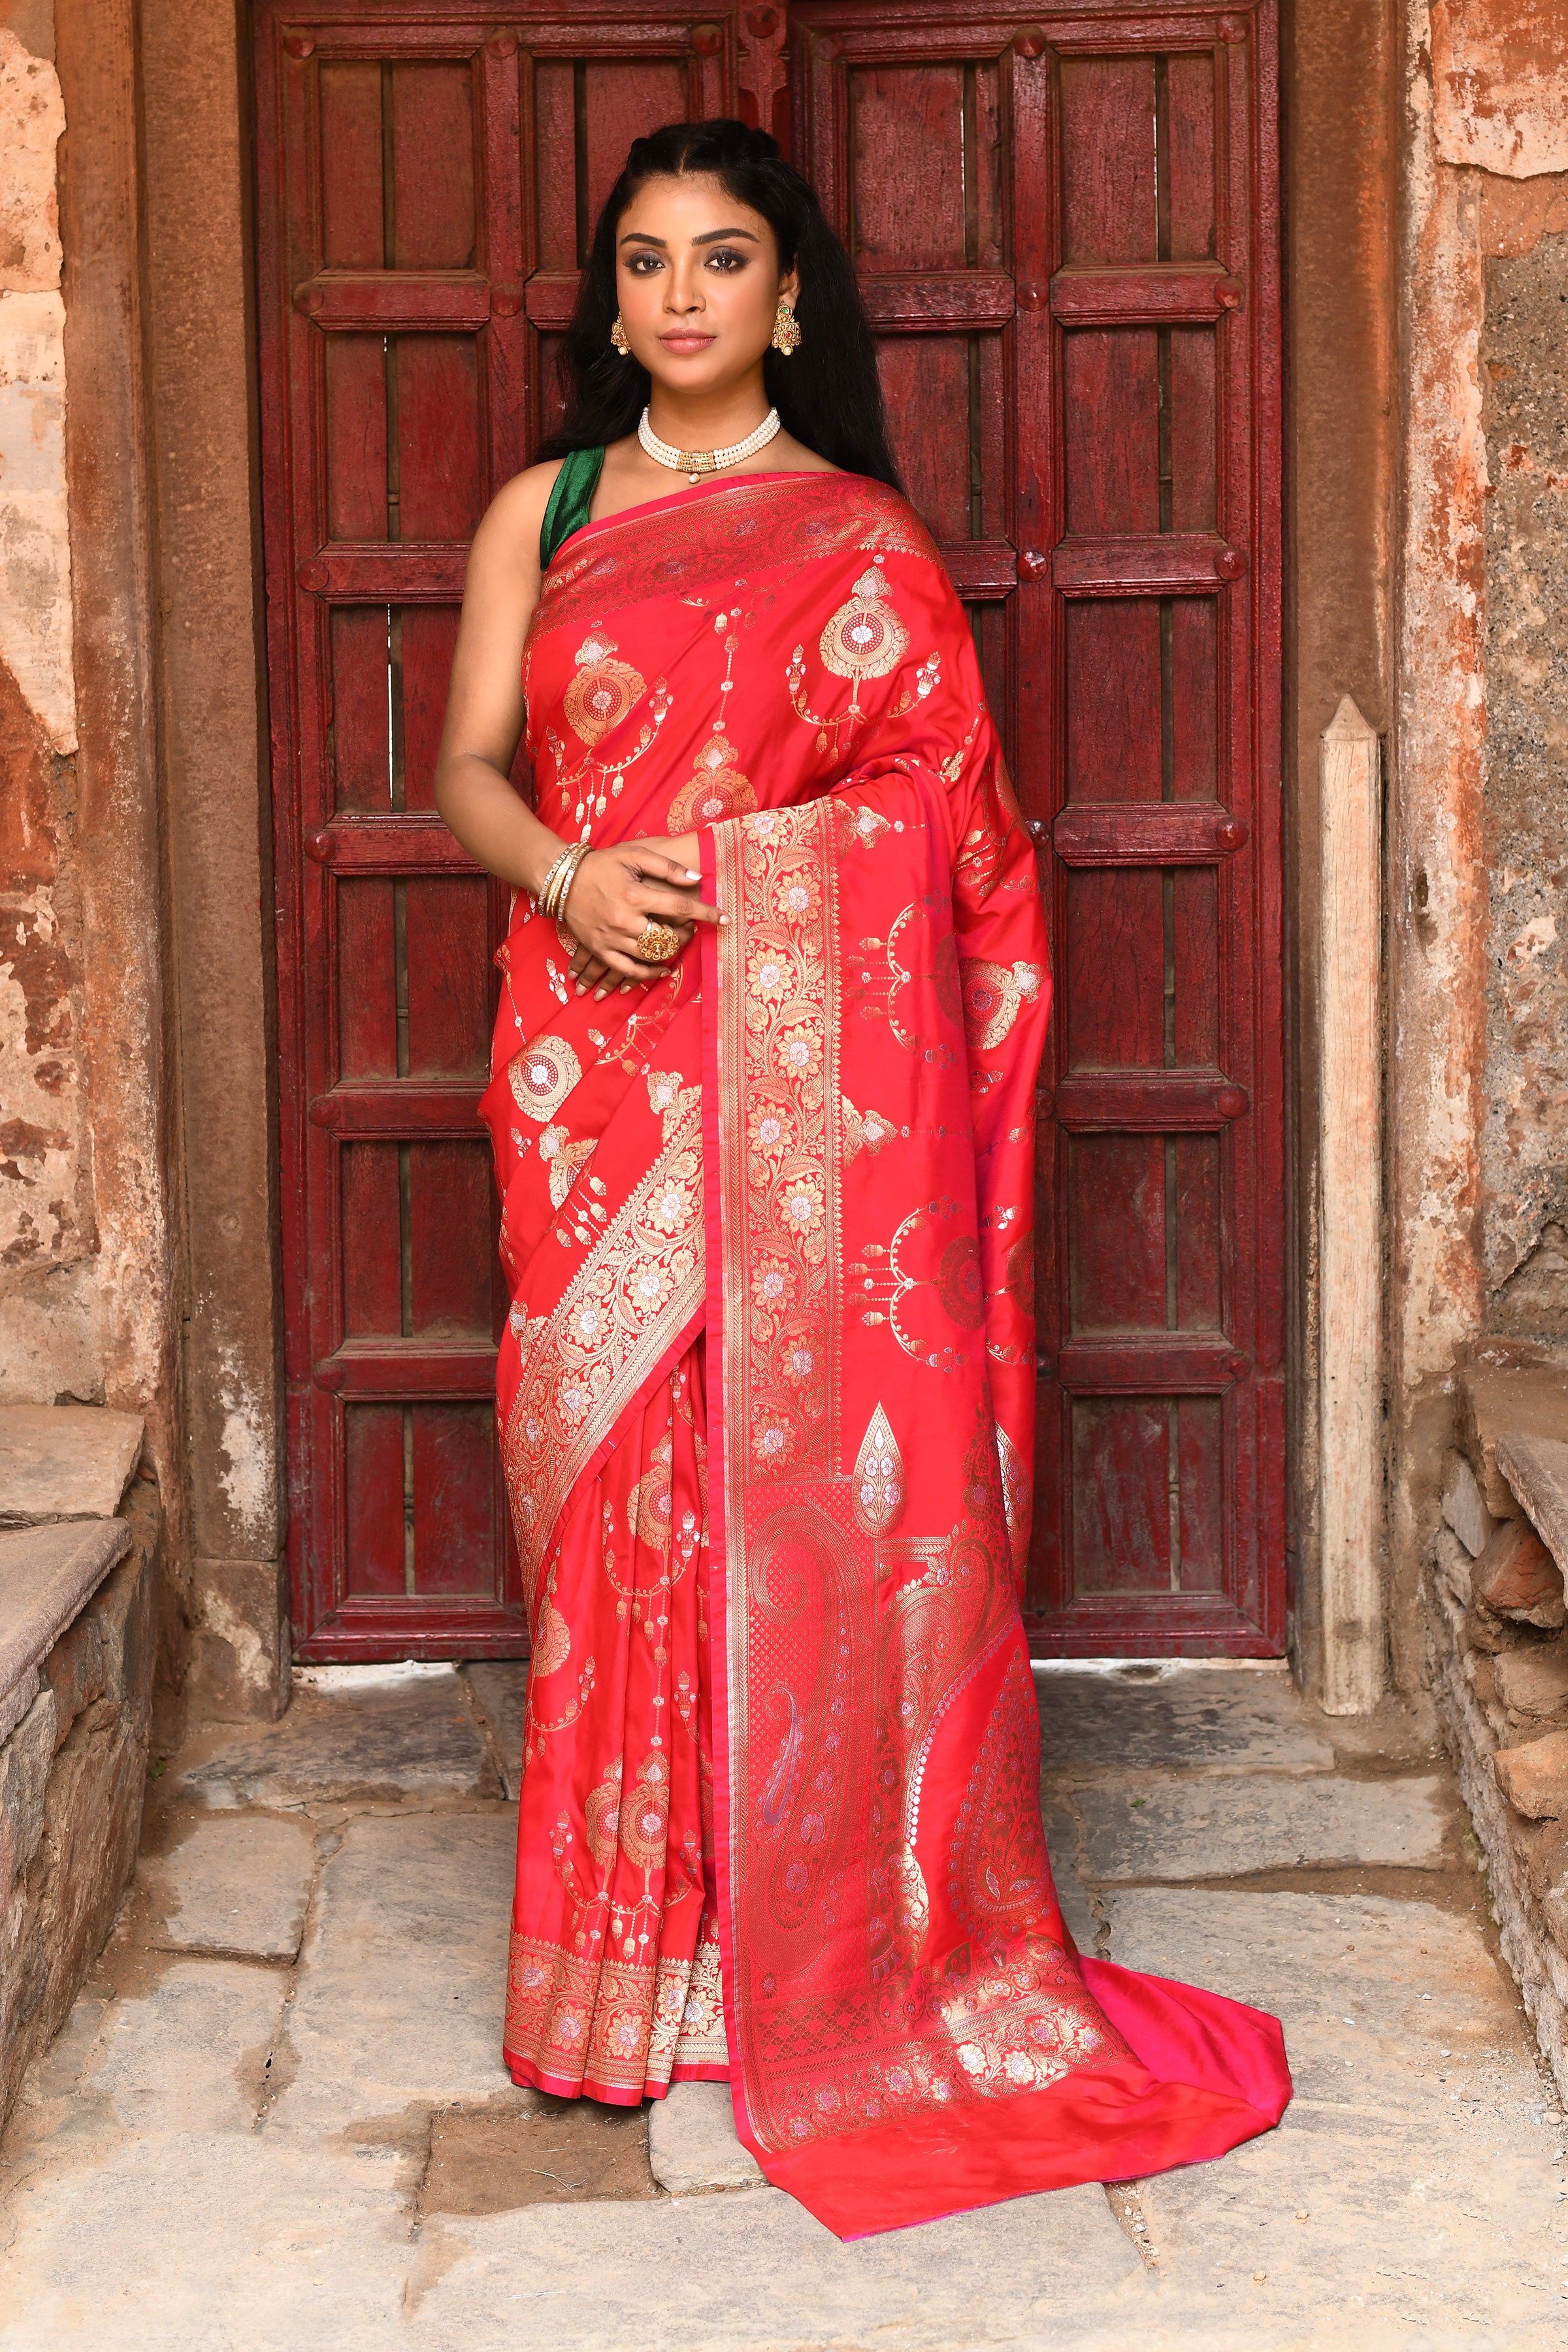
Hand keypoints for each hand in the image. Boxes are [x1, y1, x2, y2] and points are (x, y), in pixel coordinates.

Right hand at [557, 832, 722, 999]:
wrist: (561, 879)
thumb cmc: (601, 864)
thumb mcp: (634, 856)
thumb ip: (666, 868)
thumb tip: (697, 879)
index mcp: (635, 896)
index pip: (680, 908)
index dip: (706, 913)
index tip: (726, 918)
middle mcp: (624, 921)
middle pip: (667, 938)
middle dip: (686, 935)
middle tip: (693, 929)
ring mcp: (611, 939)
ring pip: (650, 956)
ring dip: (670, 953)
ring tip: (679, 944)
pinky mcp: (600, 950)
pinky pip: (628, 971)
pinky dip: (648, 974)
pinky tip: (662, 969)